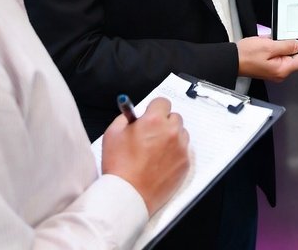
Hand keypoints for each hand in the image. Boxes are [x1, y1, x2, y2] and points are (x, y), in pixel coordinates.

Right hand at [101, 97, 189, 212]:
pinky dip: (174, 154)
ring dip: (171, 137)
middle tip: (151, 135)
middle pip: (174, 117)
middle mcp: (171, 132)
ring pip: (181, 134)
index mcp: (154, 121)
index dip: (154, 109)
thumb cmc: (119, 167)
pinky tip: (160, 163)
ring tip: (155, 151)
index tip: (149, 116)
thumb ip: (125, 118)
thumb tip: (133, 115)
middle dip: (164, 123)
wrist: (128, 195)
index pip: (162, 102)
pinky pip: (183, 151)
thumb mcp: (112, 134)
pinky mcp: (185, 164)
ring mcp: (180, 148)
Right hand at [236, 37, 297, 81]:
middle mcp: (281, 72)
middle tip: (288, 40)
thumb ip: (286, 45)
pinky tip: (271, 44)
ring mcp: (276, 71)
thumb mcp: (268, 46)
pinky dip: (279, 50)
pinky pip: (281, 57)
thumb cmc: (246, 55)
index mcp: (283, 68)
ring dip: (286, 48)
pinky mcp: (271, 68)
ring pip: (289, 57)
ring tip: (272, 42)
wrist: (232, 60)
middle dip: (297, 47)